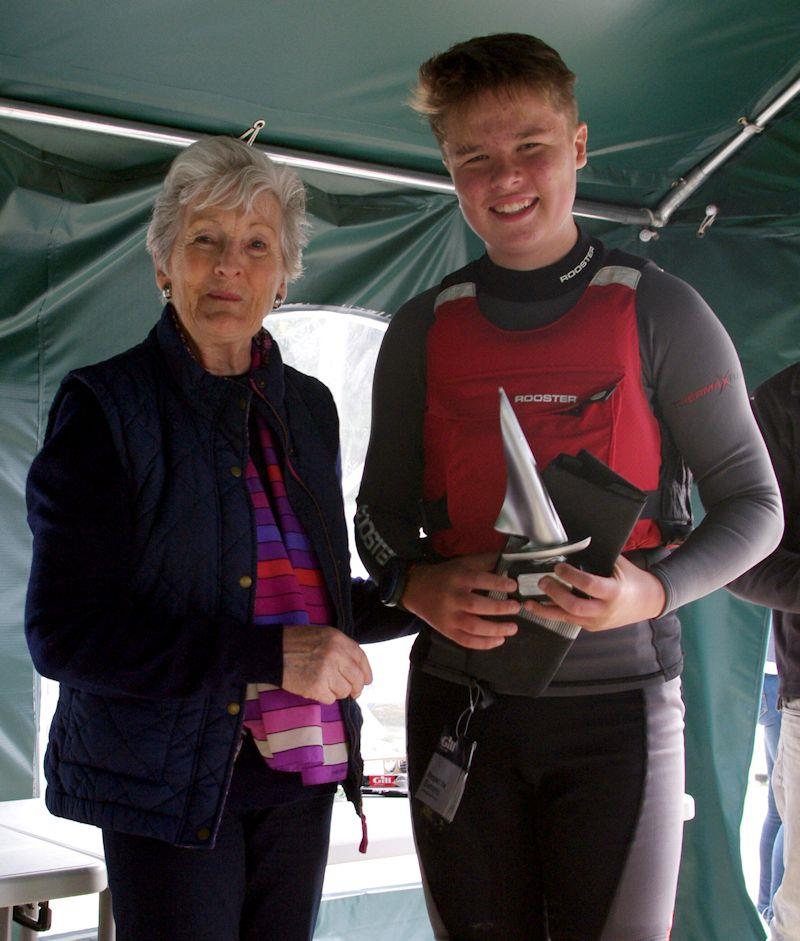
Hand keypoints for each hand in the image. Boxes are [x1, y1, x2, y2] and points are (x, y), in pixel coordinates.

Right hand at [282, 625, 372, 703]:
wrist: (271, 651)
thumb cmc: (295, 642)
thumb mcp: (322, 635)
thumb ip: (340, 647)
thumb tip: (357, 668)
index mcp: (338, 639)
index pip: (361, 658)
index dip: (366, 672)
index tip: (367, 681)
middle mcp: (335, 654)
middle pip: (357, 678)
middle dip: (356, 688)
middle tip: (352, 693)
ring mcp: (326, 671)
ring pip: (344, 691)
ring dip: (337, 692)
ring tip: (325, 685)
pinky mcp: (316, 687)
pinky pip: (330, 699)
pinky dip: (324, 697)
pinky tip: (315, 689)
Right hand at [401, 552, 520, 649]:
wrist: (415, 589)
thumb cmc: (445, 575)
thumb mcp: (462, 563)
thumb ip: (485, 561)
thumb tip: (510, 560)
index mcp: (457, 577)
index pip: (478, 580)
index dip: (497, 583)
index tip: (513, 586)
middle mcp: (451, 597)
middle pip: (476, 605)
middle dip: (499, 608)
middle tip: (516, 607)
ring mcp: (448, 617)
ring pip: (472, 626)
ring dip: (495, 629)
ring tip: (513, 628)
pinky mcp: (446, 631)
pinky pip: (466, 641)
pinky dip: (484, 644)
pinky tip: (499, 640)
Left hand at [524, 555, 666, 631]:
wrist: (649, 602)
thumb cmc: (633, 579)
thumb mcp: (618, 565)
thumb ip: (597, 558)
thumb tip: (572, 546)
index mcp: (614, 592)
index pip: (589, 585)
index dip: (571, 576)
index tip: (558, 566)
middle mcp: (605, 610)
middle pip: (574, 607)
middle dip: (555, 594)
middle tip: (542, 581)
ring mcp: (598, 622)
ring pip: (568, 619)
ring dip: (546, 610)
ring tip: (529, 603)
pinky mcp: (592, 627)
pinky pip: (570, 621)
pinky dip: (555, 613)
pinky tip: (541, 606)